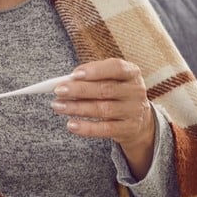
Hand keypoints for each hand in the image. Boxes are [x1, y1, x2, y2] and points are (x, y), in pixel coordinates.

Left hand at [50, 58, 156, 178]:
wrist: (139, 119)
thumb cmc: (116, 92)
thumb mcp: (111, 79)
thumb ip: (92, 77)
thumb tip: (66, 81)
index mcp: (131, 72)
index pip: (116, 68)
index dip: (96, 70)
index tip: (75, 74)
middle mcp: (135, 91)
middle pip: (105, 89)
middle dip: (79, 90)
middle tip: (58, 90)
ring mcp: (134, 111)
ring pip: (103, 109)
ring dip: (77, 108)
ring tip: (58, 106)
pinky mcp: (129, 128)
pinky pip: (105, 129)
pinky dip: (87, 127)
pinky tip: (71, 125)